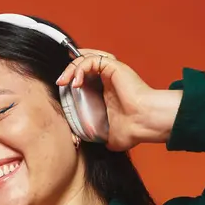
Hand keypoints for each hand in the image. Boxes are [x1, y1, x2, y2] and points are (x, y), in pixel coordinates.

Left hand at [56, 50, 182, 150]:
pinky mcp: (114, 67)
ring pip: (87, 59)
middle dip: (69, 70)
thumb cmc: (133, 130)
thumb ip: (101, 137)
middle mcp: (110, 80)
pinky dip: (80, 68)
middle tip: (60, 82)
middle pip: (85, 64)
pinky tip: (76, 83)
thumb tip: (95, 145)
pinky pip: (92, 61)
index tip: (63, 87)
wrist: (144, 123)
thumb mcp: (110, 137)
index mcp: (108, 92)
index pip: (88, 77)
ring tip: (63, 81)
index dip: (74, 78)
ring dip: (72, 67)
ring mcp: (112, 72)